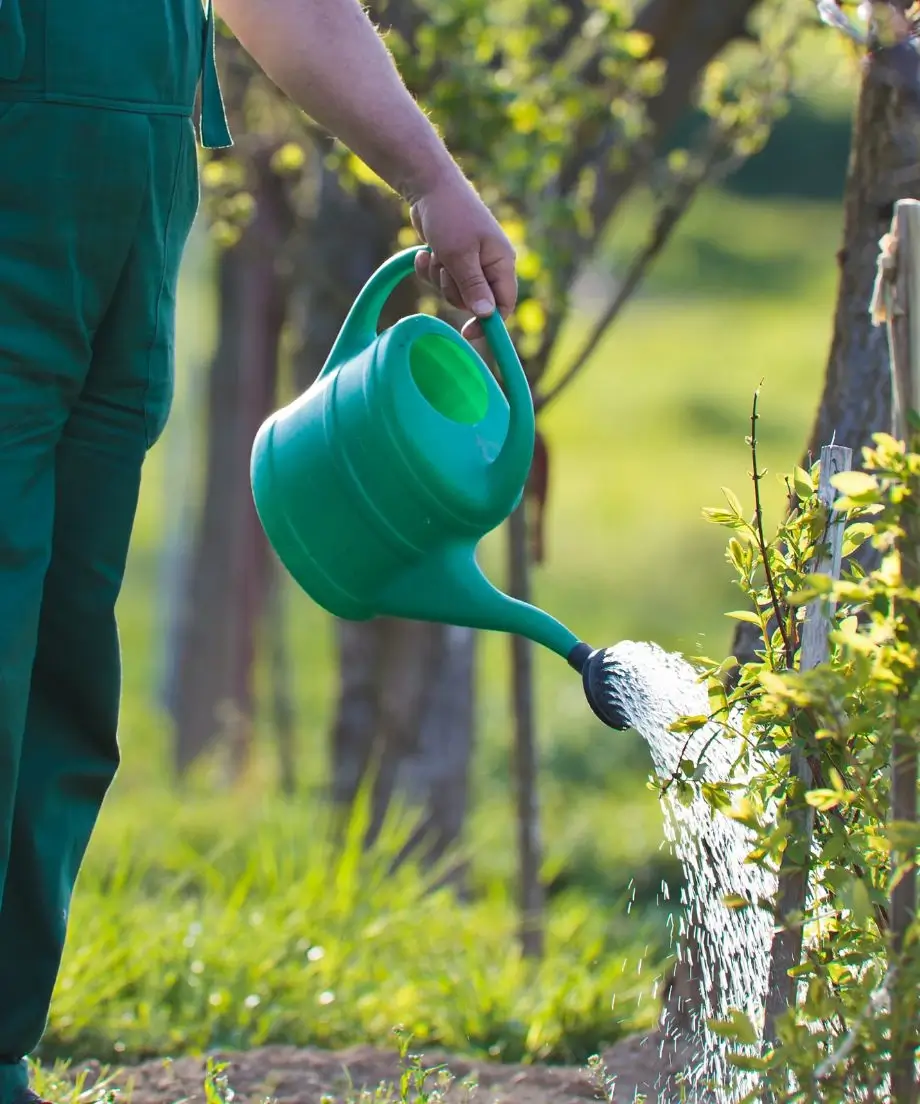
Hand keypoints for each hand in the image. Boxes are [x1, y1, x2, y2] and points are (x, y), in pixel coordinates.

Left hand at [409, 174, 516, 344]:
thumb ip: (473, 287)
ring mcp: (470, 261)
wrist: (428, 185)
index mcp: (502, 262)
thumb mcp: (460, 255)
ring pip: (453, 291)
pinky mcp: (451, 257)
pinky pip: (439, 279)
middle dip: (453, 290)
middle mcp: (490, 264)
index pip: (504, 304)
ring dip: (438, 277)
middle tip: (445, 268)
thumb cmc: (450, 215)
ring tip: (435, 253)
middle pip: (474, 301)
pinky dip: (428, 269)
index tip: (467, 334)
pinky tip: (423, 252)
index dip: (489, 323)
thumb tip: (487, 316)